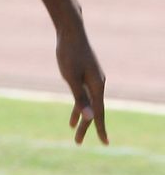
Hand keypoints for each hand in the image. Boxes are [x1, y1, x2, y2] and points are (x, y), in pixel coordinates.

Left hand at [56, 21, 107, 144]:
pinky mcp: (85, 75)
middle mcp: (98, 84)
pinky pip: (83, 96)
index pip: (99, 113)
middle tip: (77, 143)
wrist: (70, 32)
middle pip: (93, 110)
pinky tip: (72, 116)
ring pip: (88, 104)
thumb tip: (89, 117)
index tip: (104, 143)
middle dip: (86, 127)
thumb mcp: (71, 78)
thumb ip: (80, 98)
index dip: (100, 129)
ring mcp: (92, 80)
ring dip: (81, 118)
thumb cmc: (69, 54)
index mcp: (97, 86)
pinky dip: (78, 106)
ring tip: (74, 132)